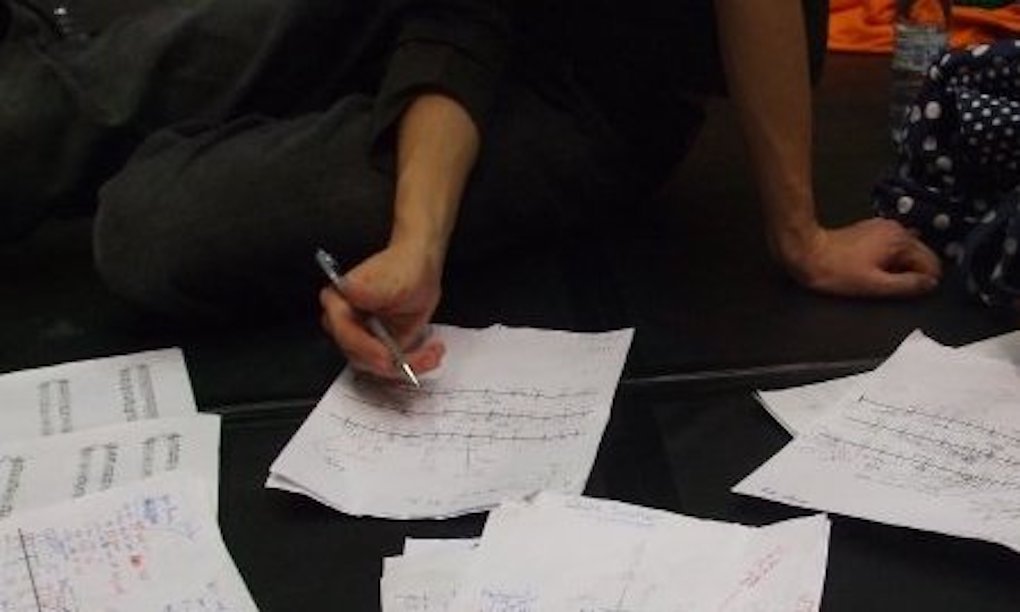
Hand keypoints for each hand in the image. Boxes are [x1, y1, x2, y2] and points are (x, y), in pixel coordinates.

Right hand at [319, 242, 445, 379]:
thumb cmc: (404, 269)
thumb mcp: (391, 279)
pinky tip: (431, 353)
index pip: (344, 333)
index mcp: (338, 302)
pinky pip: (391, 367)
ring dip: (408, 365)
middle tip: (420, 358)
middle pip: (360, 356)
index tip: (387, 357)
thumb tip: (350, 291)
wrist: (419, 269)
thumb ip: (369, 289)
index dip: (365, 348)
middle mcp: (344, 324)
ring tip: (432, 353)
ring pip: (378, 367)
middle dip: (392, 363)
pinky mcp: (377, 349)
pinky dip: (414, 364)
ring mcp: (360, 339)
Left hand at [776, 218, 941, 297]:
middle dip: (915, 273)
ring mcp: (883, 228)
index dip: (926, 282)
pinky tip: (876, 269)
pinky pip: (892, 247)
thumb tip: (929, 284)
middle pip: (922, 254)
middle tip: (895, 288)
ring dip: (902, 267)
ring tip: (883, 279)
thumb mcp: (875, 285)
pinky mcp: (871, 231)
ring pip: (907, 251)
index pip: (932, 262)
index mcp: (901, 240)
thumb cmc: (836, 271)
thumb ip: (907, 285)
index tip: (914, 293)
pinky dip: (890, 259)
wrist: (808, 254)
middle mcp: (896, 229)